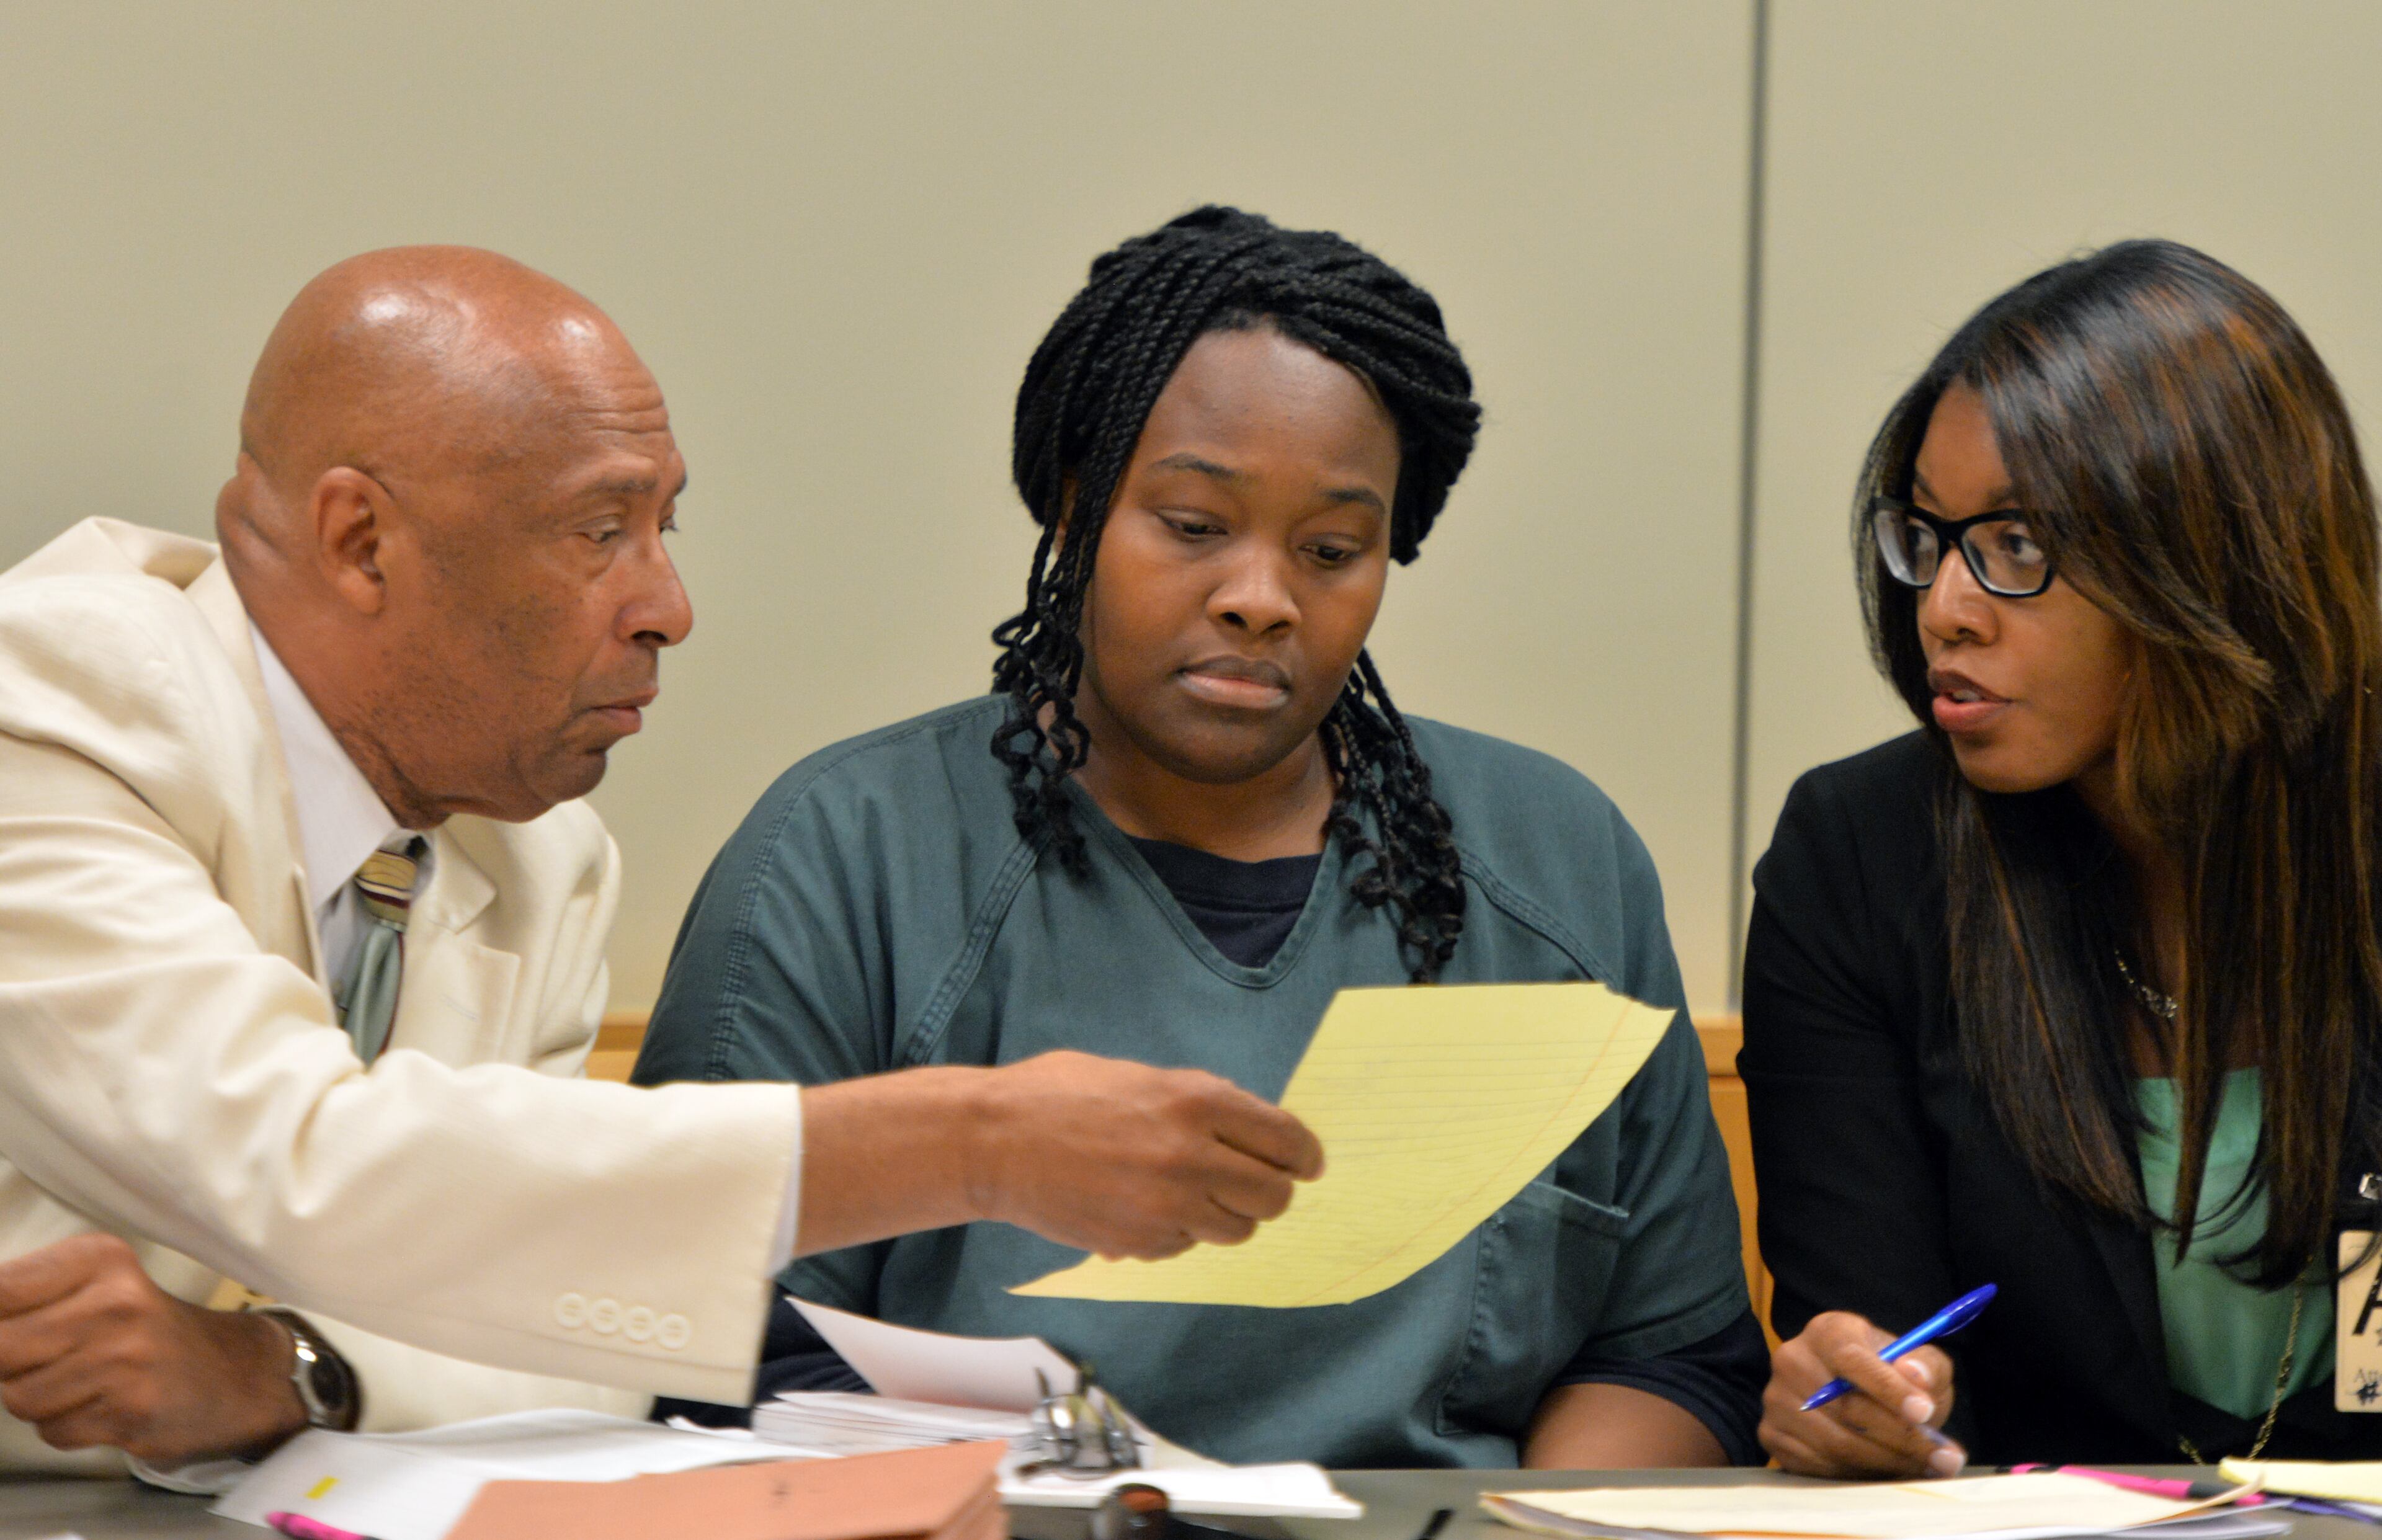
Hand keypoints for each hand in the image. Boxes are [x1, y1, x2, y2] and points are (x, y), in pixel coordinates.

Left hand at [0, 1233, 306, 1462]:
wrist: (234, 1373)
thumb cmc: (144, 1328)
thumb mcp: (96, 1285)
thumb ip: (27, 1296)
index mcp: (101, 1259)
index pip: (0, 1289)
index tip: (15, 1332)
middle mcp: (116, 1303)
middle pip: (1, 1347)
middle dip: (10, 1363)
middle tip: (47, 1357)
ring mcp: (126, 1360)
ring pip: (19, 1397)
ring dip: (38, 1399)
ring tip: (81, 1383)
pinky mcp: (132, 1411)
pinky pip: (53, 1431)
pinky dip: (67, 1426)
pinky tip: (102, 1406)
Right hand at [966, 1050, 1324, 1258]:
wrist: (993, 1141)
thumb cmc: (1062, 1095)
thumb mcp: (1143, 1077)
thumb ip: (1201, 1101)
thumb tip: (1252, 1129)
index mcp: (1197, 1103)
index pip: (1287, 1140)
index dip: (1304, 1155)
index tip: (1305, 1162)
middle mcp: (1191, 1158)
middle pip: (1275, 1196)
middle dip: (1271, 1190)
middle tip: (1255, 1183)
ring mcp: (1166, 1208)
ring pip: (1238, 1230)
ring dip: (1227, 1215)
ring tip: (1193, 1193)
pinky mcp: (1140, 1244)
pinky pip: (1188, 1246)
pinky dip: (1180, 1232)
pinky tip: (1146, 1205)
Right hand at [1758, 1310, 1962, 1477]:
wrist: (1852, 1394)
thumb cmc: (1890, 1376)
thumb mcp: (1918, 1362)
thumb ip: (1926, 1366)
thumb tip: (1915, 1375)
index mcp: (1827, 1331)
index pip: (1853, 1359)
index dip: (1890, 1388)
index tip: (1925, 1412)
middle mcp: (1792, 1360)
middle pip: (1847, 1408)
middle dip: (1902, 1437)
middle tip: (1943, 1457)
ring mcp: (1777, 1400)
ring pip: (1837, 1443)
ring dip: (1888, 1461)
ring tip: (1927, 1468)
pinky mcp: (1773, 1435)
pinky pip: (1820, 1465)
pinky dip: (1861, 1475)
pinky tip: (1890, 1471)